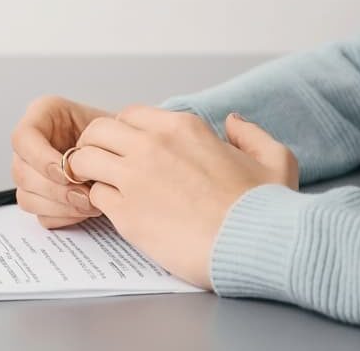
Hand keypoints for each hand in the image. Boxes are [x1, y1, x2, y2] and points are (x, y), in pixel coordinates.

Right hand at [10, 96, 110, 228]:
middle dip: (55, 189)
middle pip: (21, 172)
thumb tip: (74, 170)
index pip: (23, 138)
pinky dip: (64, 217)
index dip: (41, 159)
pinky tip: (84, 210)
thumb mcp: (110, 124)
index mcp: (43, 115)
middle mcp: (32, 145)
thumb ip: (93, 140)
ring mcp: (33, 173)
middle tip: (85, 196)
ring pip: (27, 197)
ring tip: (90, 204)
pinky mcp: (42, 197)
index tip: (66, 173)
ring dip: (60, 206)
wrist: (128, 151)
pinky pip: (41, 215)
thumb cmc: (120, 133)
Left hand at [67, 106, 297, 288]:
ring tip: (97, 185)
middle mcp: (152, 144)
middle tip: (100, 163)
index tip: (127, 149)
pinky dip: (97, 200)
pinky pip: (93, 195)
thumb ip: (251, 135)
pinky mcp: (125, 211)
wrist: (255, 244)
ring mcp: (134, 177)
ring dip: (86, 171)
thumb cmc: (266, 208)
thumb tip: (234, 122)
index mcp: (183, 127)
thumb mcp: (275, 159)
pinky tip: (112, 210)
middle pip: (98, 130)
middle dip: (94, 145)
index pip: (130, 115)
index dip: (124, 132)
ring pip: (84, 159)